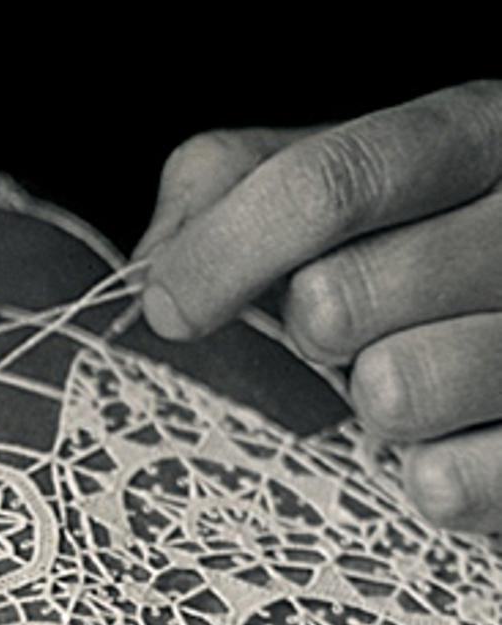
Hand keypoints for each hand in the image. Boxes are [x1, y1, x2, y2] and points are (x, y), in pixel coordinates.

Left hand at [135, 81, 501, 534]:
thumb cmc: (407, 248)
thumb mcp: (321, 182)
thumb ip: (228, 186)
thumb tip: (156, 264)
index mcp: (468, 140)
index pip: (332, 183)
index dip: (225, 252)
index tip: (170, 308)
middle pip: (340, 294)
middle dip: (302, 330)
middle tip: (331, 335)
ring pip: (396, 390)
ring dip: (365, 399)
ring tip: (395, 382)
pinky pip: (449, 483)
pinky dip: (419, 478)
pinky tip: (430, 450)